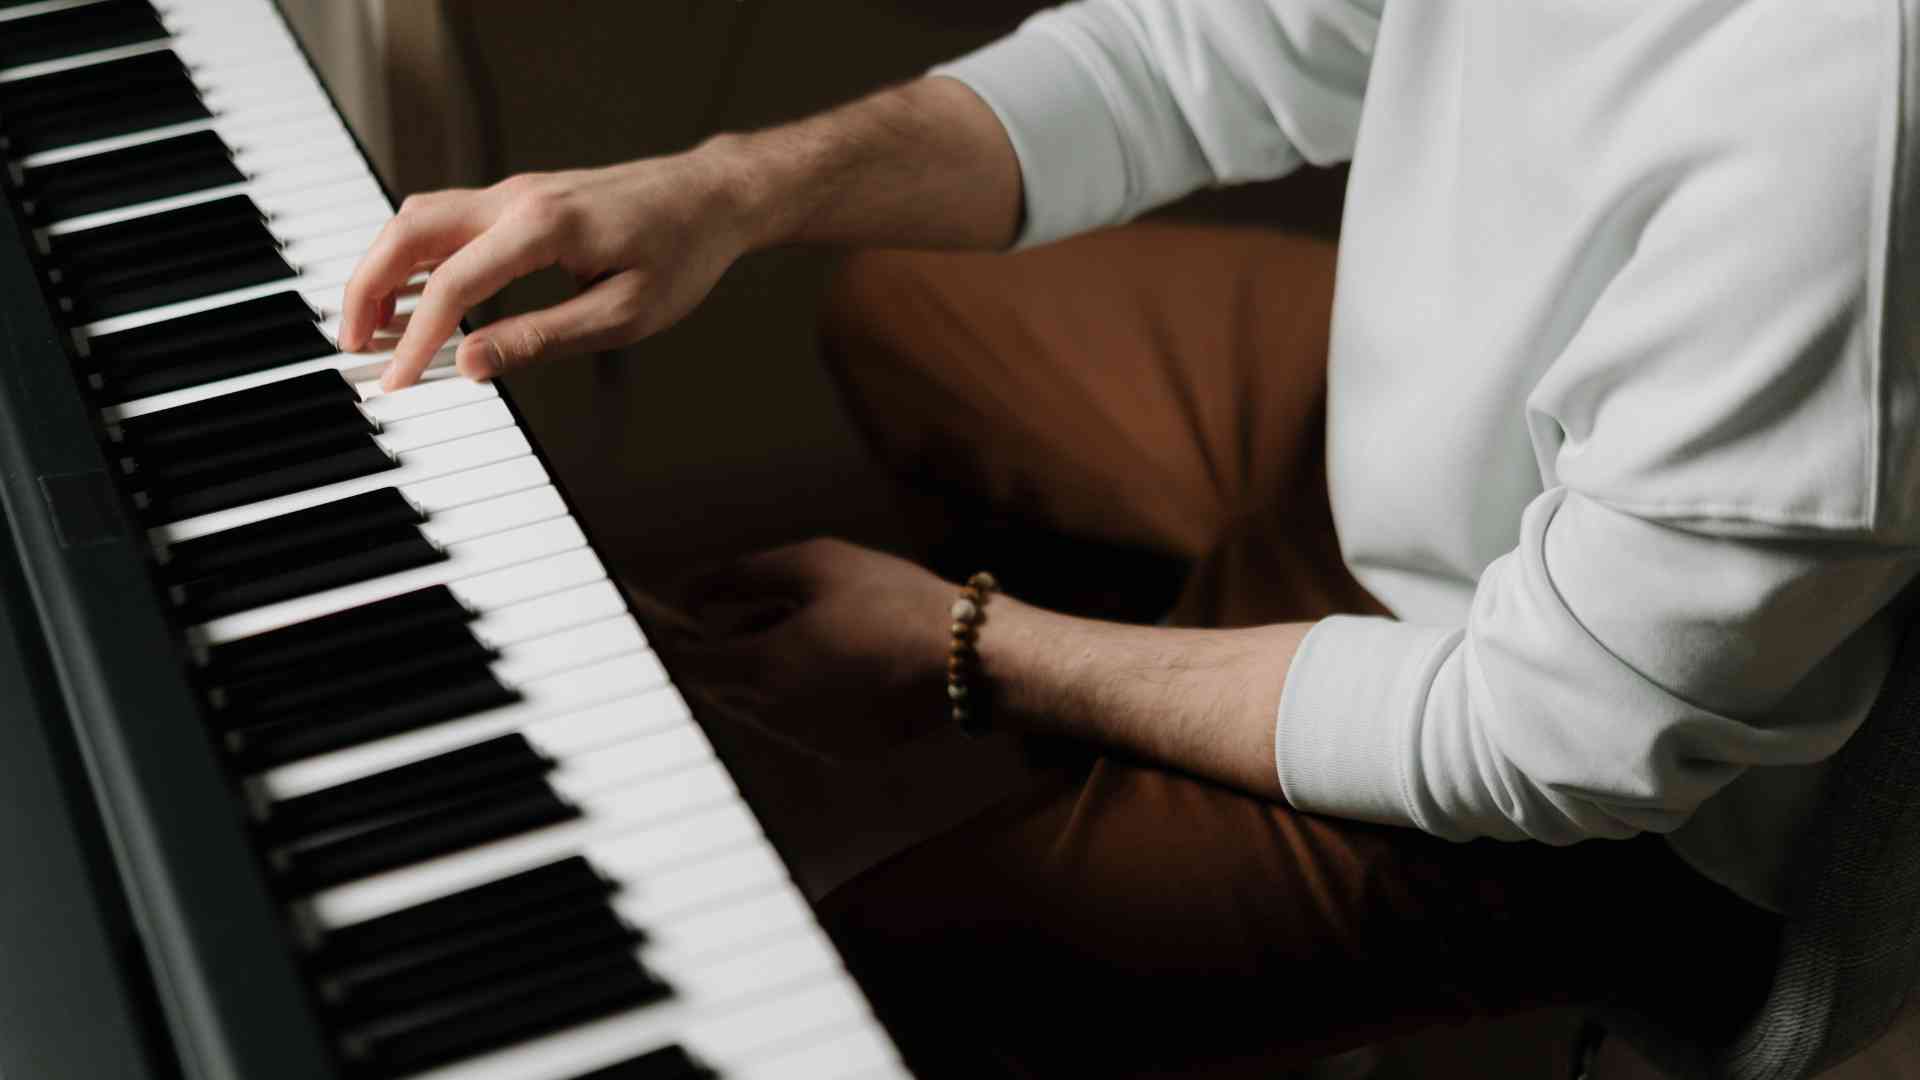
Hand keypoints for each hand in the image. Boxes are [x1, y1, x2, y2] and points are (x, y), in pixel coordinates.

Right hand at [340, 151, 756, 389]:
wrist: (711, 197)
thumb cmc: (681, 254)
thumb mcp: (623, 314)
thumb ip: (542, 338)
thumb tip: (471, 364)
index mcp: (544, 227)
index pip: (453, 284)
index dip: (416, 339)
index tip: (397, 382)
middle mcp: (517, 198)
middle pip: (409, 232)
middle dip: (366, 288)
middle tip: (354, 346)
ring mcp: (515, 192)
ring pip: (418, 220)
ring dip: (383, 269)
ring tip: (372, 328)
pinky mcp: (519, 199)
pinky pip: (446, 222)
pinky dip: (413, 257)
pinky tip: (413, 297)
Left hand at [656, 539, 955, 760]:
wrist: (970, 660)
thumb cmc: (892, 599)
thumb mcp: (814, 563)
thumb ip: (741, 575)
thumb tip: (690, 591)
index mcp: (766, 668)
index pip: (689, 662)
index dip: (669, 636)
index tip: (659, 614)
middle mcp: (778, 716)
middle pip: (720, 687)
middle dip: (719, 651)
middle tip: (730, 612)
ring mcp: (810, 740)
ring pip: (758, 705)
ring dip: (759, 670)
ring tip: (805, 625)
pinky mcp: (842, 752)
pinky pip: (796, 721)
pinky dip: (796, 691)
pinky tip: (835, 657)